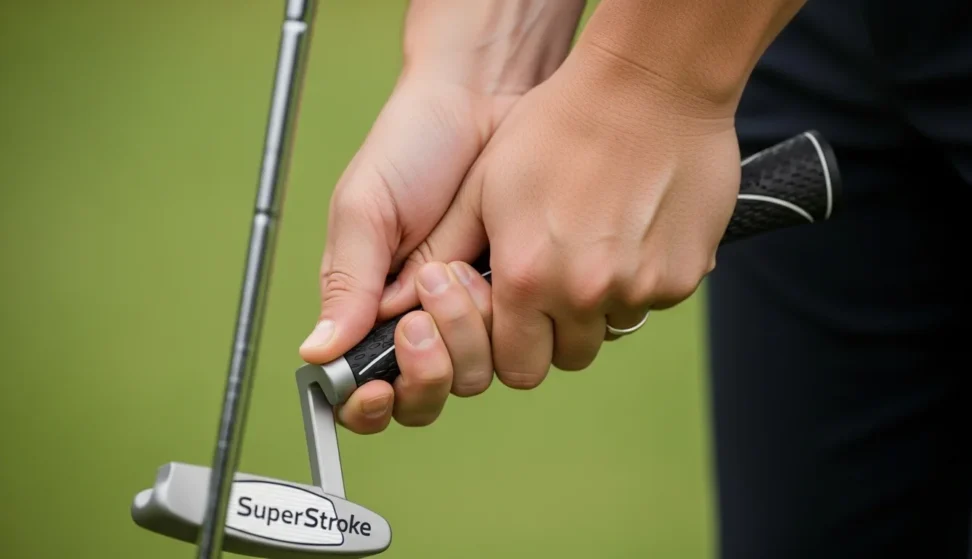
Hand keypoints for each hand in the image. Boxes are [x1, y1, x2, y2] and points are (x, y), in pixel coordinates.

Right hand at [299, 0, 586, 433]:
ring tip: (457, 270)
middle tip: (417, 318)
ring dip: (463, 333)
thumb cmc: (413, 147)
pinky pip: (520, 341)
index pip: (366, 389)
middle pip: (424, 397)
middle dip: (424, 369)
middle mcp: (424, 321)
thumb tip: (317, 354)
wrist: (484, 100)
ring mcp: (475, 314)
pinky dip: (506, 316)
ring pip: (474, 376)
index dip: (370, 407)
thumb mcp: (364, 210)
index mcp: (372, 309)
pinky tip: (495, 271)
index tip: (378, 391)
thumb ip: (345, 285)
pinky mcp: (521, 299)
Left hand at [384, 43, 740, 392]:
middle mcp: (585, 294)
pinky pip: (655, 299)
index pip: (513, 365)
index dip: (510, 344)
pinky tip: (633, 225)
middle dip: (555, 333)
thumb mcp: (483, 186)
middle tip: (554, 281)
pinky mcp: (685, 276)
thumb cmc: (556, 125)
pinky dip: (642, 276)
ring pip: (612, 327)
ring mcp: (641, 287)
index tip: (514, 314)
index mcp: (527, 276)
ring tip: (595, 240)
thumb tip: (411, 304)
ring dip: (600, 303)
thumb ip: (447, 254)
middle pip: (566, 358)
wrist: (649, 82)